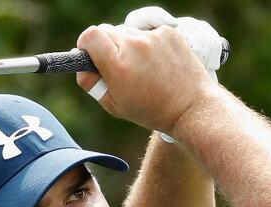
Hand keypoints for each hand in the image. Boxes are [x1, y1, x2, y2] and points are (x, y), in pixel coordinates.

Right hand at [75, 24, 214, 133]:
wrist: (190, 106)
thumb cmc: (150, 110)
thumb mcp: (113, 105)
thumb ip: (91, 83)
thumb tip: (80, 64)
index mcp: (118, 66)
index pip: (90, 36)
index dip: (85, 43)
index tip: (88, 52)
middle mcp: (135, 46)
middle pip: (107, 31)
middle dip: (105, 45)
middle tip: (114, 65)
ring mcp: (154, 37)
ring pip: (127, 31)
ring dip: (126, 45)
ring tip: (140, 67)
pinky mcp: (169, 32)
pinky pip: (147, 31)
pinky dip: (146, 43)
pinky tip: (155, 62)